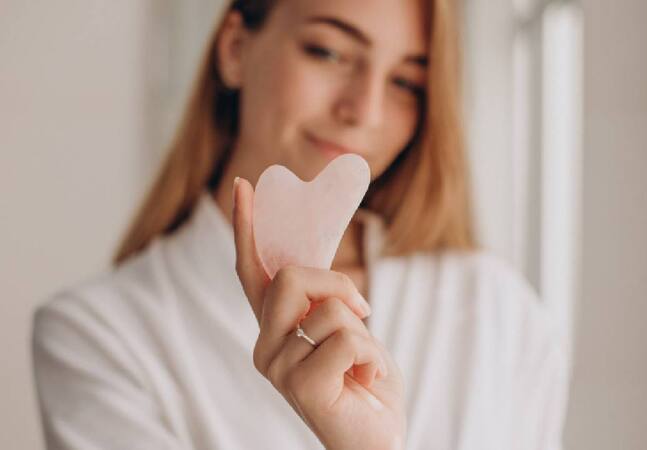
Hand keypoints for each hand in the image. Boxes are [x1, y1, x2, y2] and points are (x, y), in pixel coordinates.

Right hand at [232, 177, 405, 449]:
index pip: (254, 272)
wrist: (379, 437)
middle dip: (338, 284)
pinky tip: (368, 380)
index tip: (245, 187)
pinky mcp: (302, 388)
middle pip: (292, 278)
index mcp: (275, 328)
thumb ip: (324, 302)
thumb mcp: (346, 329)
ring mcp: (279, 368)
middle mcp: (265, 346)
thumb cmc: (363, 382)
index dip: (248, 229)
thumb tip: (319, 273)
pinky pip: (348, 340)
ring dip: (363, 331)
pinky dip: (373, 356)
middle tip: (363, 311)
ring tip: (363, 363)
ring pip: (328, 310)